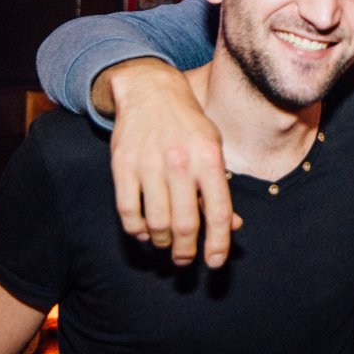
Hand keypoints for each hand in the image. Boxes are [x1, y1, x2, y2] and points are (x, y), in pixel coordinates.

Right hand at [106, 60, 241, 267]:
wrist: (151, 90)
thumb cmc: (189, 125)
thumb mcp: (214, 148)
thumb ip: (220, 187)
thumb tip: (231, 226)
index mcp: (209, 157)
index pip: (218, 211)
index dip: (219, 243)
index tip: (216, 262)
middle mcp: (180, 162)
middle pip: (185, 223)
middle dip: (187, 251)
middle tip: (186, 260)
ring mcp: (149, 163)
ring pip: (156, 222)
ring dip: (162, 242)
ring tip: (167, 244)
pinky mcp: (122, 164)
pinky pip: (127, 210)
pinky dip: (136, 229)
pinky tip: (144, 232)